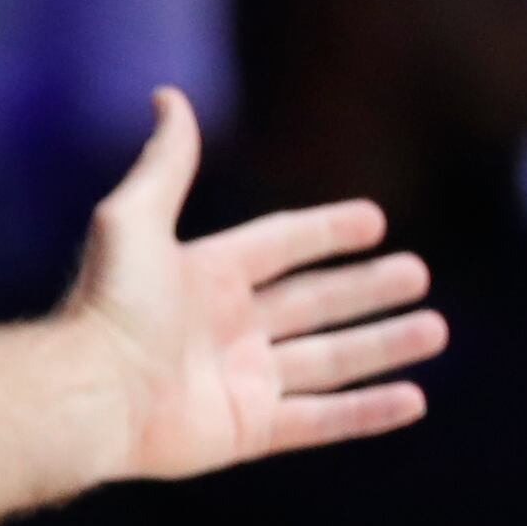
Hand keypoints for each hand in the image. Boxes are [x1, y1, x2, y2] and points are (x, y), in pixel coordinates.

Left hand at [67, 89, 448, 479]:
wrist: (91, 394)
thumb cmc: (111, 306)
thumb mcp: (134, 219)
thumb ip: (167, 162)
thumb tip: (168, 94)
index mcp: (205, 276)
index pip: (279, 246)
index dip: (324, 232)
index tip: (374, 221)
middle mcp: (225, 328)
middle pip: (313, 303)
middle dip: (366, 290)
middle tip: (418, 274)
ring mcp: (239, 382)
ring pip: (329, 361)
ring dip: (382, 345)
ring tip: (435, 330)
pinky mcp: (247, 431)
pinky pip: (320, 420)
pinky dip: (367, 413)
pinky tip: (414, 399)